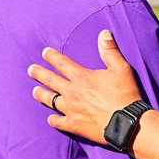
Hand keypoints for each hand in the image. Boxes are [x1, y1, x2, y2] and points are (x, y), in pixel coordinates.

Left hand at [30, 30, 143, 144]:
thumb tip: (103, 33)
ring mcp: (71, 110)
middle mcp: (73, 92)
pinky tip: (50, 118)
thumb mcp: (121, 69)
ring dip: (41, 95)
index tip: (44, 52)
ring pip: (51, 100)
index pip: (62, 63)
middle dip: (39, 73)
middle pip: (51, 80)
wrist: (127, 123)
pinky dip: (53, 120)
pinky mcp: (74, 125)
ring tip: (34, 91)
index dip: (52, 56)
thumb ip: (110, 51)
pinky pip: (59, 122)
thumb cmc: (125, 95)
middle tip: (30, 70)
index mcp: (82, 77)